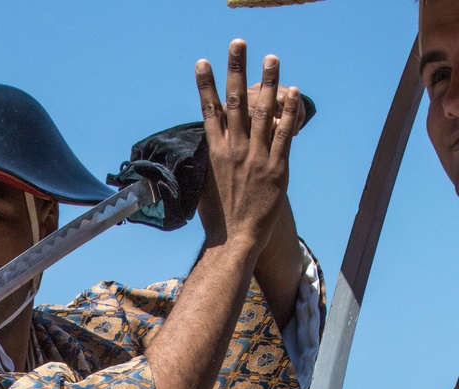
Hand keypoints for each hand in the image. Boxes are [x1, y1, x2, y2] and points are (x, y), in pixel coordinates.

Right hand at [195, 42, 300, 253]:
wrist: (235, 240)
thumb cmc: (219, 218)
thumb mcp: (204, 187)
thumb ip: (206, 164)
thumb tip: (199, 154)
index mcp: (215, 153)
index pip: (209, 111)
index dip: (206, 85)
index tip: (203, 62)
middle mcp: (234, 151)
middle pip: (235, 101)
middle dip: (236, 70)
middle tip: (239, 44)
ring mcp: (256, 158)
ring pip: (262, 112)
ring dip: (268, 81)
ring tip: (272, 57)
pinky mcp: (277, 169)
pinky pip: (285, 134)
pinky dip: (289, 112)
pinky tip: (293, 92)